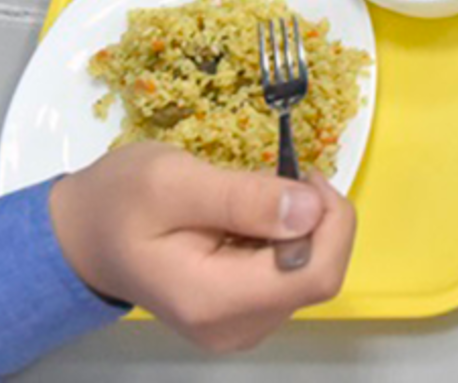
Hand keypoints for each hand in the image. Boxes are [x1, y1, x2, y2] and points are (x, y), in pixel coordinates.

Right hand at [49, 144, 355, 353]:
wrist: (82, 235)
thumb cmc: (120, 201)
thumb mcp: (173, 180)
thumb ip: (243, 197)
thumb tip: (310, 209)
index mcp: (215, 300)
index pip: (317, 274)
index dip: (330, 220)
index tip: (301, 176)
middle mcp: (234, 326)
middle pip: (320, 274)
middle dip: (317, 217)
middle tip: (281, 177)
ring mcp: (239, 324)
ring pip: (311, 273)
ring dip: (302, 225)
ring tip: (256, 196)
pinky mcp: (241, 313)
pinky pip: (291, 275)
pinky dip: (286, 238)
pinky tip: (252, 217)